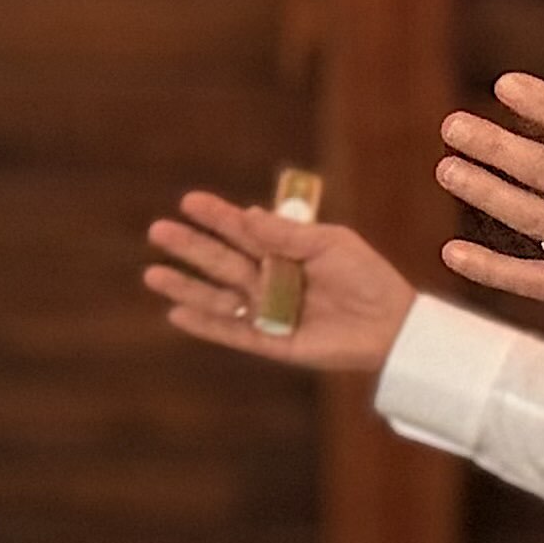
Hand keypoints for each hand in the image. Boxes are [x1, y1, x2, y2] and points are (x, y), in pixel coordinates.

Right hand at [143, 191, 418, 374]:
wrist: (390, 324)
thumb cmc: (366, 276)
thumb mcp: (330, 244)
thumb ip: (288, 234)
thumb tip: (249, 215)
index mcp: (284, 249)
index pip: (242, 229)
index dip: (216, 216)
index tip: (189, 201)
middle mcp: (269, 279)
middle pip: (221, 260)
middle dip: (190, 246)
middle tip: (158, 230)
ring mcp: (267, 310)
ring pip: (218, 297)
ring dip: (186, 286)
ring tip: (152, 274)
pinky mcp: (271, 341)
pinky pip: (232, 332)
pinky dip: (205, 325)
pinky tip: (176, 314)